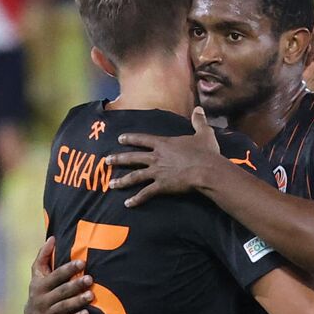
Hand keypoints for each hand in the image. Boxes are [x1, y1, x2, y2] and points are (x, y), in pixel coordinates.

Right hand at [22, 236, 90, 313]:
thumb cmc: (40, 291)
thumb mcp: (38, 275)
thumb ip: (44, 256)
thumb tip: (52, 238)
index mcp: (40, 284)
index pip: (55, 275)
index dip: (68, 269)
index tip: (82, 262)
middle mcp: (42, 299)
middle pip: (61, 291)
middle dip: (75, 285)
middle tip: (90, 279)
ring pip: (64, 306)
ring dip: (78, 301)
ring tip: (91, 295)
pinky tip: (87, 313)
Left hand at [109, 107, 224, 207]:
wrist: (206, 170)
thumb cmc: (206, 152)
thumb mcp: (203, 133)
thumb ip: (198, 121)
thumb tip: (199, 109)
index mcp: (164, 144)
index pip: (143, 139)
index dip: (131, 138)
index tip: (120, 139)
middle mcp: (156, 157)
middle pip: (133, 157)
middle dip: (119, 159)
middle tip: (107, 161)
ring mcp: (157, 172)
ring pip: (135, 176)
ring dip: (122, 181)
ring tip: (111, 184)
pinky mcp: (162, 186)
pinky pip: (146, 193)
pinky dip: (136, 199)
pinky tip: (127, 204)